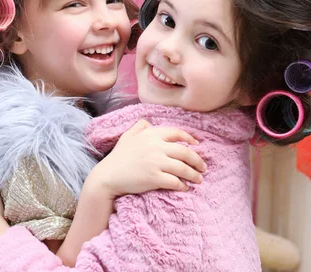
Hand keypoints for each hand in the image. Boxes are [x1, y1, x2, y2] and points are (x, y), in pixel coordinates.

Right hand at [87, 120, 206, 198]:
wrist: (107, 177)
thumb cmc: (117, 158)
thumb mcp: (127, 137)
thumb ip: (139, 126)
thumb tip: (149, 123)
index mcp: (150, 134)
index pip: (176, 133)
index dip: (190, 139)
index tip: (197, 145)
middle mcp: (155, 147)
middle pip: (184, 152)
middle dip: (197, 160)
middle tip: (203, 167)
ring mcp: (155, 162)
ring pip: (183, 168)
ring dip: (194, 174)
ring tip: (199, 179)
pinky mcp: (154, 178)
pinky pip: (175, 182)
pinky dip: (183, 185)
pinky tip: (186, 187)